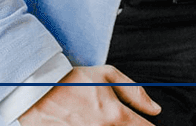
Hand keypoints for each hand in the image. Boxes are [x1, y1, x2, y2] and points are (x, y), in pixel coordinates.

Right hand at [18, 65, 160, 124]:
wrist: (40, 92)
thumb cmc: (75, 81)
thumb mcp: (108, 75)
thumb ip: (135, 93)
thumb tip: (155, 110)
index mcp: (115, 115)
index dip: (149, 125)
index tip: (146, 122)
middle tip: (122, 118)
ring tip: (106, 118)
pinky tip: (95, 121)